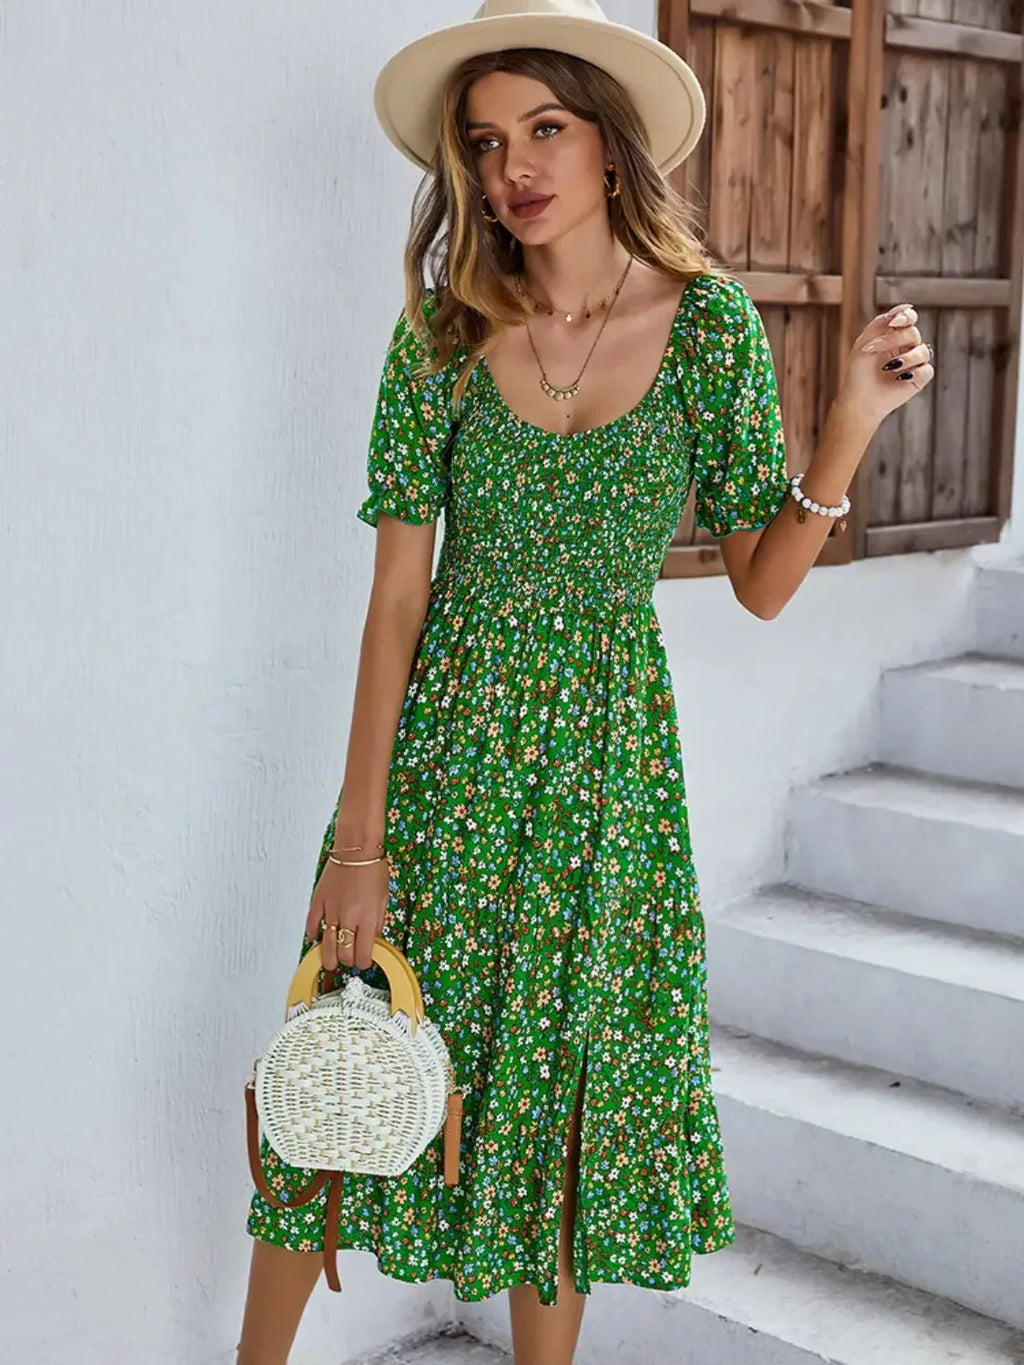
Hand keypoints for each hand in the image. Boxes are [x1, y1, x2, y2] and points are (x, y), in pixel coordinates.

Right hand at [304, 854, 388, 973]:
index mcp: (368, 917)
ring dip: (329, 958)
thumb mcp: (384, 898)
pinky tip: (316, 938)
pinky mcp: (318, 901)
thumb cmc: (373, 868)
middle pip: (344, 953)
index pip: (363, 954)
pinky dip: (313, 935)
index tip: (364, 961)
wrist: (357, 847)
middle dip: (348, 961)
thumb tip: (372, 940)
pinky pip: (311, 925)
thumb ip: (378, 922)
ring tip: (331, 962)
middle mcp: (349, 917)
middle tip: (350, 959)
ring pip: (326, 945)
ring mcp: (331, 910)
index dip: (364, 963)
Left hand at [837, 303, 935, 429]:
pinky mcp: (919, 379)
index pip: (908, 318)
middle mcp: (906, 347)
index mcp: (894, 335)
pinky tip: (900, 378)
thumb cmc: (859, 372)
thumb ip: (880, 323)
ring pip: (923, 351)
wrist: (859, 400)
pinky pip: (927, 370)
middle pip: (913, 334)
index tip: (894, 322)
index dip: (906, 316)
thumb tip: (905, 307)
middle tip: (874, 348)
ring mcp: (914, 363)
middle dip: (895, 339)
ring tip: (889, 368)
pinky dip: (915, 372)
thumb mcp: (864, 343)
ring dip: (907, 358)